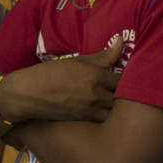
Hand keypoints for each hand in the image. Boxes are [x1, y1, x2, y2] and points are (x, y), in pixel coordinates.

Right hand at [1, 38, 125, 122]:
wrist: (27, 95)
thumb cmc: (50, 74)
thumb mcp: (76, 61)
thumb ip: (101, 56)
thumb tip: (120, 42)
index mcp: (95, 76)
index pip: (124, 79)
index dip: (132, 78)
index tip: (135, 75)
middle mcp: (95, 94)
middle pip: (124, 98)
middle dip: (129, 94)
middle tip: (133, 91)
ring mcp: (89, 110)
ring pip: (116, 112)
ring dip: (121, 108)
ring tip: (123, 103)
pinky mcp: (83, 121)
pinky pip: (104, 121)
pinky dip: (109, 117)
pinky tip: (110, 113)